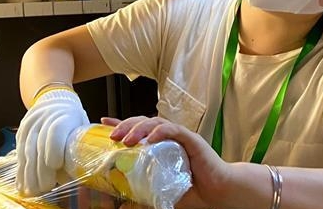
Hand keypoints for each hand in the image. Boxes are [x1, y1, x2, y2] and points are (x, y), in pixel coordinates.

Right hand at [16, 89, 88, 196]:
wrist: (55, 101)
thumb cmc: (73, 121)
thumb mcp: (81, 129)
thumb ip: (78, 149)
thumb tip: (73, 177)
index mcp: (66, 115)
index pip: (55, 130)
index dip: (53, 148)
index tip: (55, 166)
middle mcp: (46, 117)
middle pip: (39, 144)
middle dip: (41, 169)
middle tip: (45, 187)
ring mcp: (31, 123)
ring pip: (27, 150)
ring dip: (29, 173)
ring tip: (32, 191)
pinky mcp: (21, 130)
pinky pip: (19, 151)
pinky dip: (21, 169)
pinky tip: (22, 184)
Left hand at [102, 116, 235, 208]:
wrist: (218, 192)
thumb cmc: (192, 189)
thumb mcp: (162, 191)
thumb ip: (145, 194)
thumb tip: (123, 205)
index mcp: (161, 144)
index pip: (138, 128)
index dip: (121, 123)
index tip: (104, 123)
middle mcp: (169, 136)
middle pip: (143, 121)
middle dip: (126, 125)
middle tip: (113, 135)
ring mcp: (180, 136)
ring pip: (156, 122)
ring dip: (140, 128)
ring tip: (127, 139)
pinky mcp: (192, 140)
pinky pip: (174, 130)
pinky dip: (161, 132)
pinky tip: (151, 137)